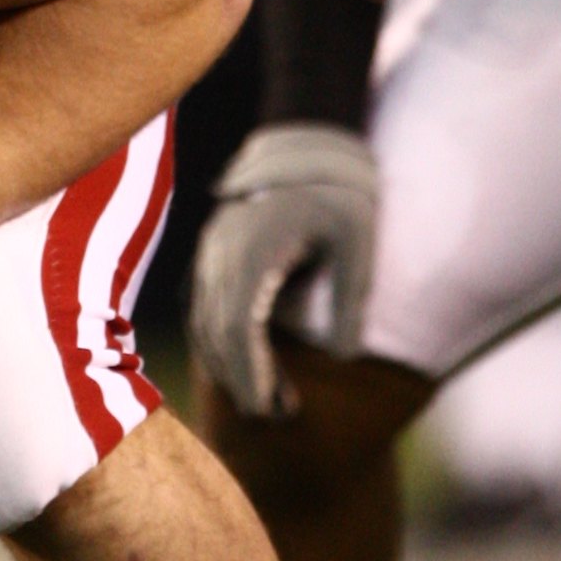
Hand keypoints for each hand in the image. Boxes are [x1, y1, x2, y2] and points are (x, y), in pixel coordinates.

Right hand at [189, 122, 378, 418]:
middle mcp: (222, 252)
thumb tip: (344, 358)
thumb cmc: (342, 194)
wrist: (312, 144)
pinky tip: (241, 363)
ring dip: (228, 364)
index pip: (240, 327)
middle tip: (275, 416)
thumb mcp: (358, 245)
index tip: (270, 410)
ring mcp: (211, 250)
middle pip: (217, 331)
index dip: (251, 373)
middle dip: (241, 379)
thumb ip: (350, 300)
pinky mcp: (212, 250)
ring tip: (264, 399)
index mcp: (255, 251)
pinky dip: (216, 340)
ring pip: (204, 320)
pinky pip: (202, 304)